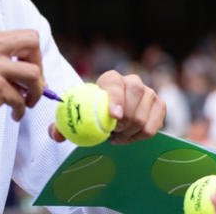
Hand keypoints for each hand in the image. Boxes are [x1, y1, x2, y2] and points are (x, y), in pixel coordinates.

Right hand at [0, 30, 43, 131]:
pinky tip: (14, 113)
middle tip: (34, 84)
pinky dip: (21, 109)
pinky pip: (20, 99)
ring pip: (33, 74)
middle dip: (40, 67)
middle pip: (33, 45)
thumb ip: (4, 59)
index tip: (31, 69)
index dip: (35, 55)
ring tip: (26, 102)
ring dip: (35, 92)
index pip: (28, 36)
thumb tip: (34, 71)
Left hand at [48, 70, 165, 143]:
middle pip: (133, 103)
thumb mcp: (76, 115)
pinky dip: (140, 136)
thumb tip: (56, 134)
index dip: (116, 100)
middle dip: (122, 123)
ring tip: (116, 134)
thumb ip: (62, 125)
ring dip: (128, 133)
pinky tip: (128, 135)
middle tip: (111, 133)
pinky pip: (153, 127)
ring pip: (142, 118)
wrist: (109, 108)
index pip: (114, 86)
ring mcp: (149, 92)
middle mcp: (133, 81)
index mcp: (110, 78)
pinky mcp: (159, 105)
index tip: (113, 116)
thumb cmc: (91, 110)